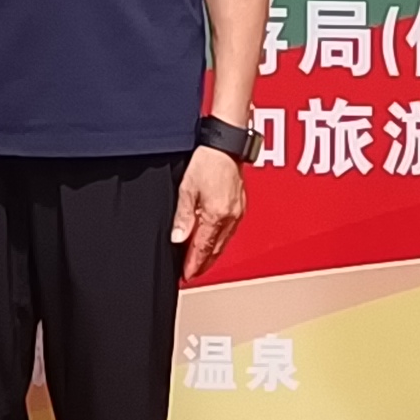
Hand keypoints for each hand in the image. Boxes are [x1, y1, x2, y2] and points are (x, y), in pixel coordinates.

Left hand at [174, 145, 247, 279]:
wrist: (226, 146)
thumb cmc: (208, 161)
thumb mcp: (187, 189)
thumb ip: (183, 217)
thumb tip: (178, 238)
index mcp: (216, 215)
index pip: (202, 248)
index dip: (193, 264)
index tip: (186, 274)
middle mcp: (230, 218)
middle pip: (215, 250)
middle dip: (203, 264)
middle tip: (192, 273)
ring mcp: (237, 213)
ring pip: (223, 242)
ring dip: (211, 254)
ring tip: (200, 261)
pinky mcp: (240, 207)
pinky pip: (229, 231)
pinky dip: (219, 240)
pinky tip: (213, 241)